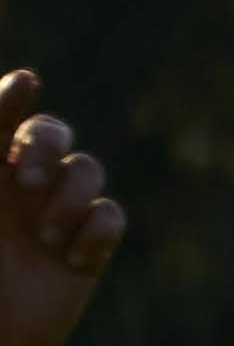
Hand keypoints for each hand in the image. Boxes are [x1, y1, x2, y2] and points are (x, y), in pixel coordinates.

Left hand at [0, 75, 124, 345]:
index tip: (23, 85)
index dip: (12, 97)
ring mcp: (55, 219)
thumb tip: (3, 152)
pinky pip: (111, 218)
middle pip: (52, 133)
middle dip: (47, 145)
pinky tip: (71, 260)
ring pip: (88, 172)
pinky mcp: (86, 254)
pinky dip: (95, 232)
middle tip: (23, 181)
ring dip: (68, 199)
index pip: (0, 118)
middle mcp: (18, 188)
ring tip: (43, 239)